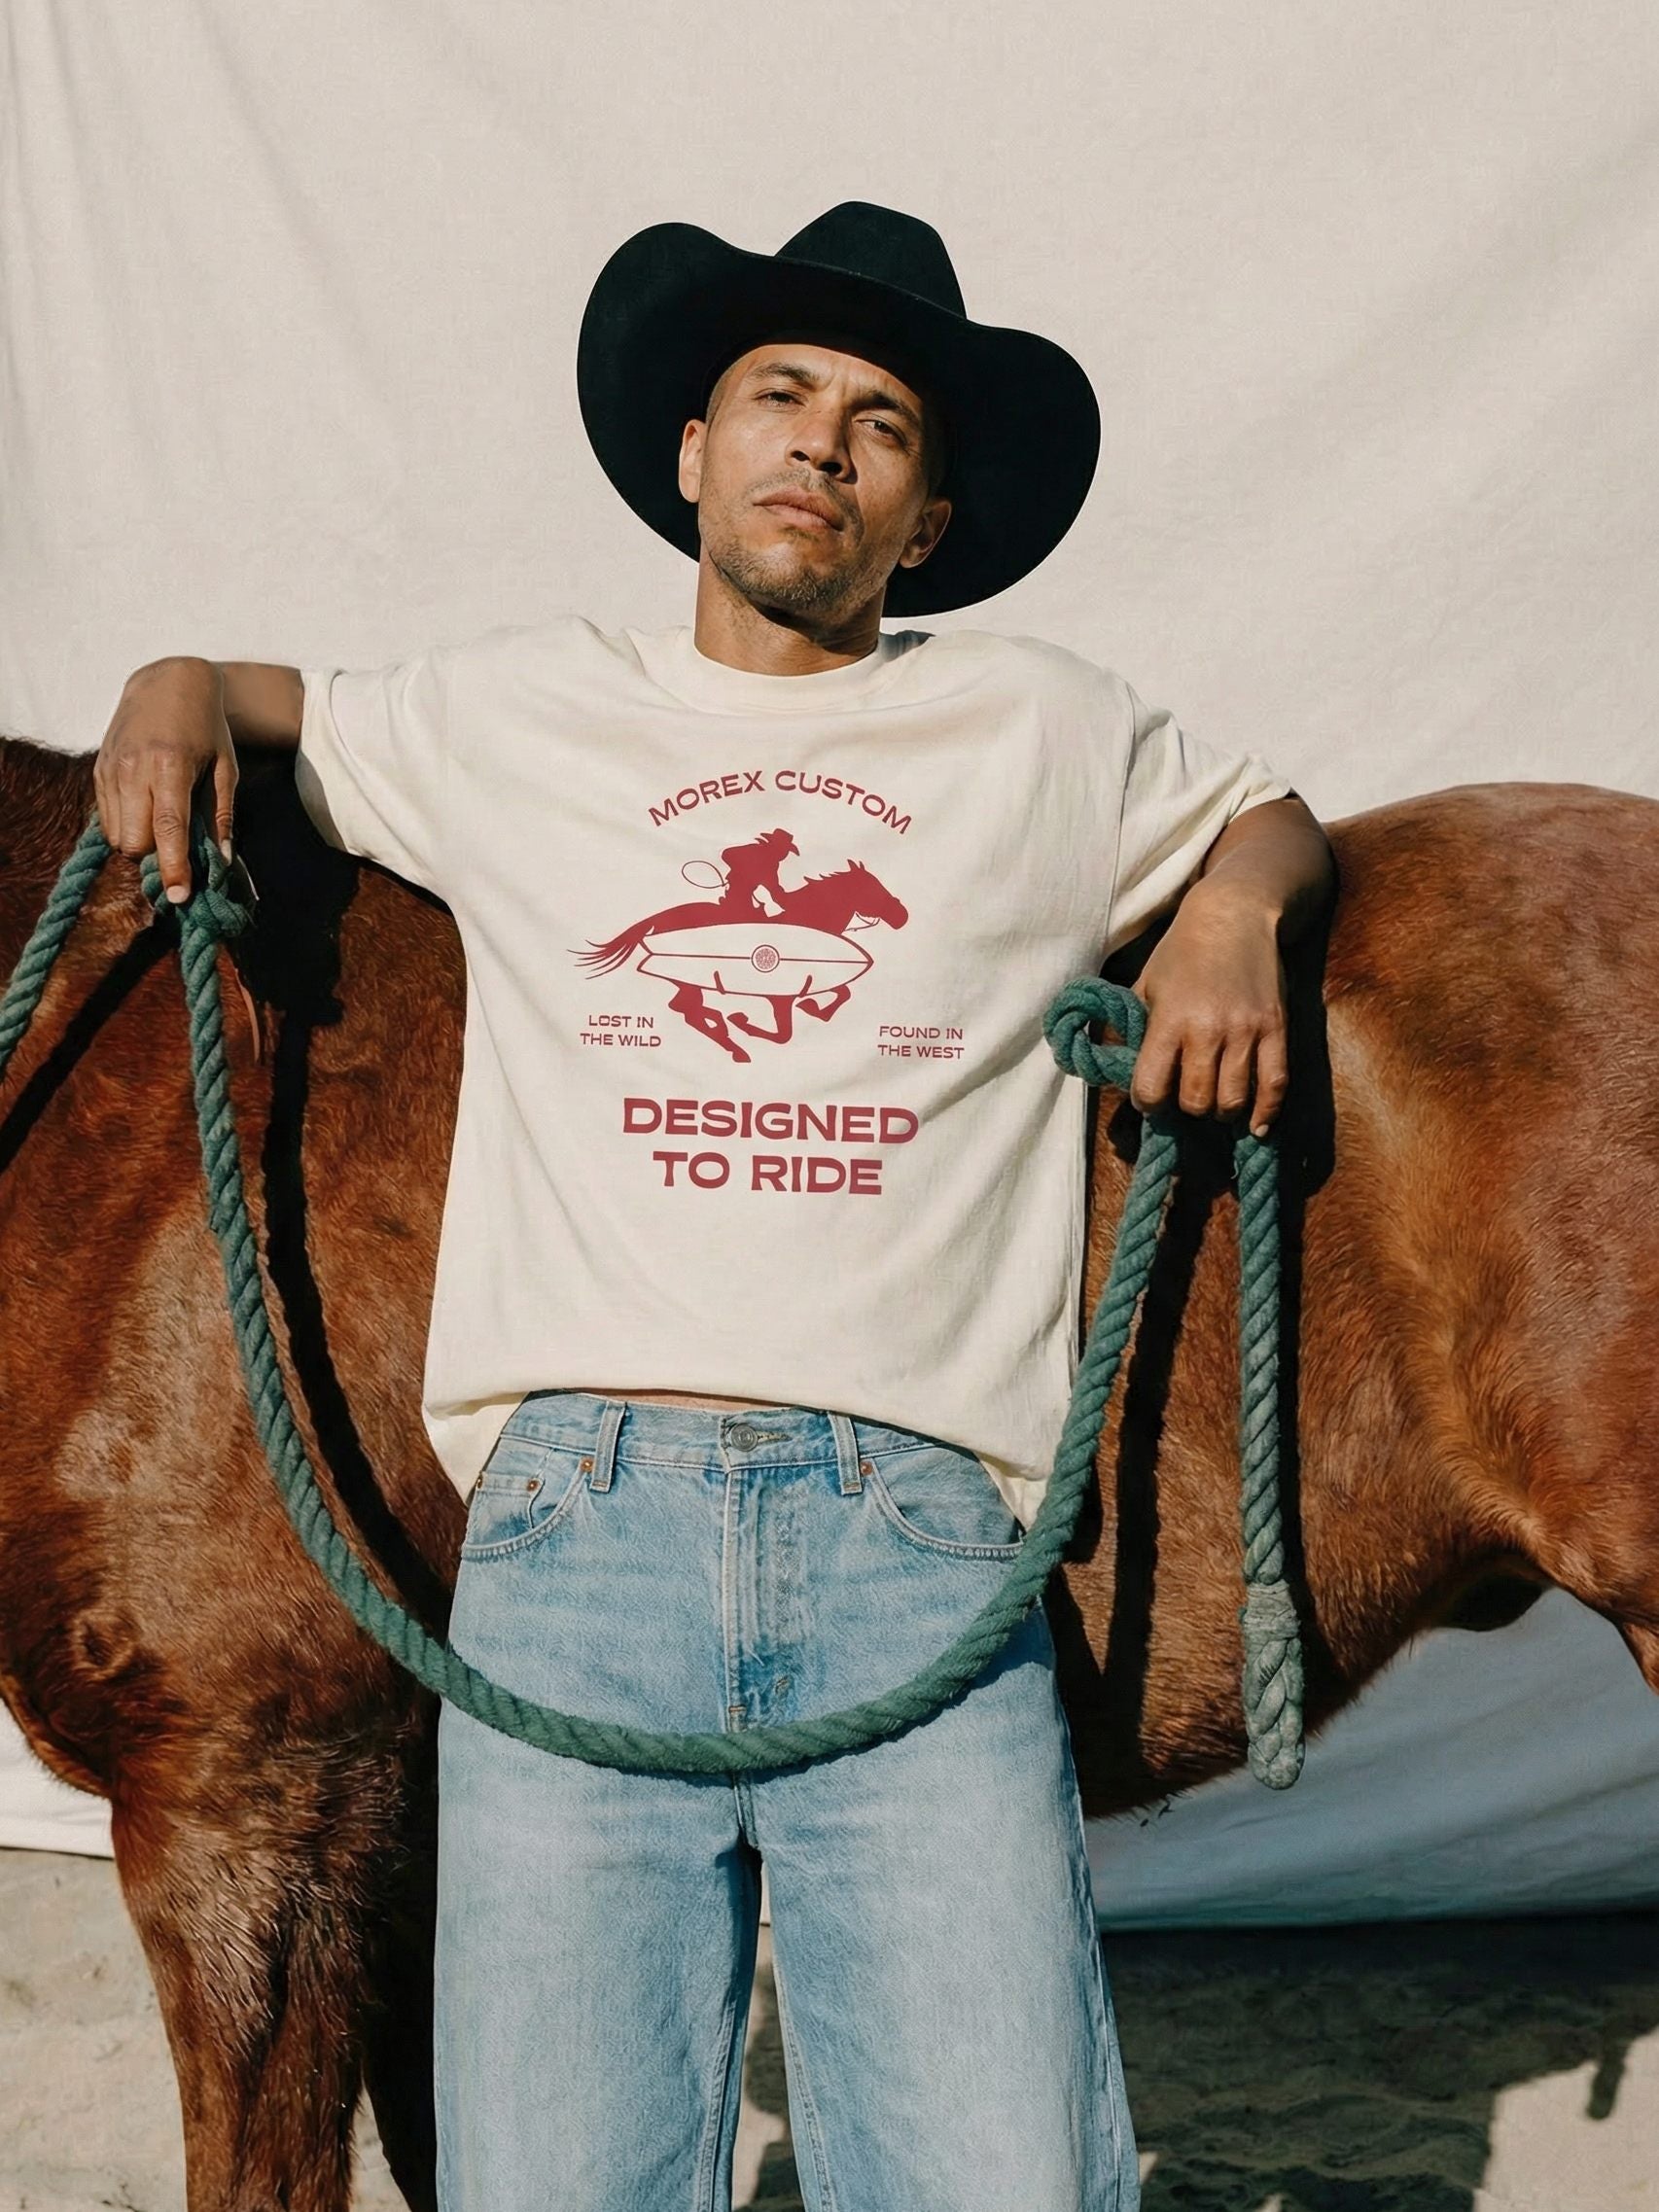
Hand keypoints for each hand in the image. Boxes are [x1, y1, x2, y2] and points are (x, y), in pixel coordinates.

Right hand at [94, 657, 237, 905]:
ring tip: (162, 827)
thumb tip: (223, 861)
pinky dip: (125, 826)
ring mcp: (111, 768)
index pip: (168, 828)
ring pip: (116, 834)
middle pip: (134, 841)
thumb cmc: (207, 728)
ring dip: (139, 843)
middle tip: (177, 851)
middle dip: (155, 856)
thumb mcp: (225, 769)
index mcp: (170, 766)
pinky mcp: (98, 769)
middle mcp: (134, 768)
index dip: (173, 866)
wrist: (168, 682)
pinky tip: (145, 810)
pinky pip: (106, 817)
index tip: (178, 897)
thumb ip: (222, 816)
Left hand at [1125, 883, 1289, 1138]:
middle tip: (1185, 1097)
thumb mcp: (1145, 984)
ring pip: (1233, 1101)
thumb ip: (1133, 1027)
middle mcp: (1208, 1030)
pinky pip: (1275, 1084)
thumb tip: (1115, 1066)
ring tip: (1215, 1103)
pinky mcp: (1277, 1029)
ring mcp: (1246, 1031)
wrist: (1234, 915)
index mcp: (1169, 1020)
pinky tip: (1255, 1125)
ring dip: (1220, 1111)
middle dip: (1186, 1108)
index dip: (1147, 1103)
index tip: (1150, 1099)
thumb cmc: (1182, 951)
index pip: (1152, 1088)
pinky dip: (1266, 1113)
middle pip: (1195, 1101)